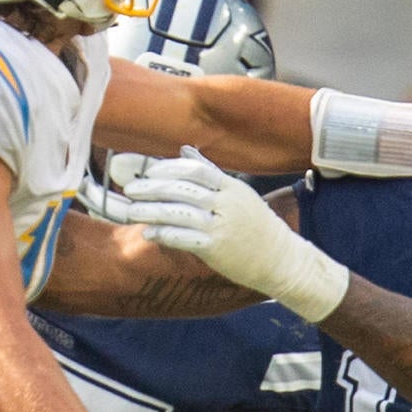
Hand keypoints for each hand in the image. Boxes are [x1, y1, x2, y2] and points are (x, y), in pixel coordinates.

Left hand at [112, 147, 347, 321]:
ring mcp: (221, 226)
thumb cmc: (256, 226)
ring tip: (130, 211)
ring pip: (179, 213)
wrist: (281, 260)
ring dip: (151, 211)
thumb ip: (211, 173)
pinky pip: (184, 238)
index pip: (196, 170)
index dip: (169, 168)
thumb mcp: (238, 194)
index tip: (149, 171)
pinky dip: (163, 234)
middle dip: (153, 188)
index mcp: (231, 187)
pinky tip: (149, 233)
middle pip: (183, 189)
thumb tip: (185, 151)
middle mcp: (226, 204)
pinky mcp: (216, 249)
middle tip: (131, 189)